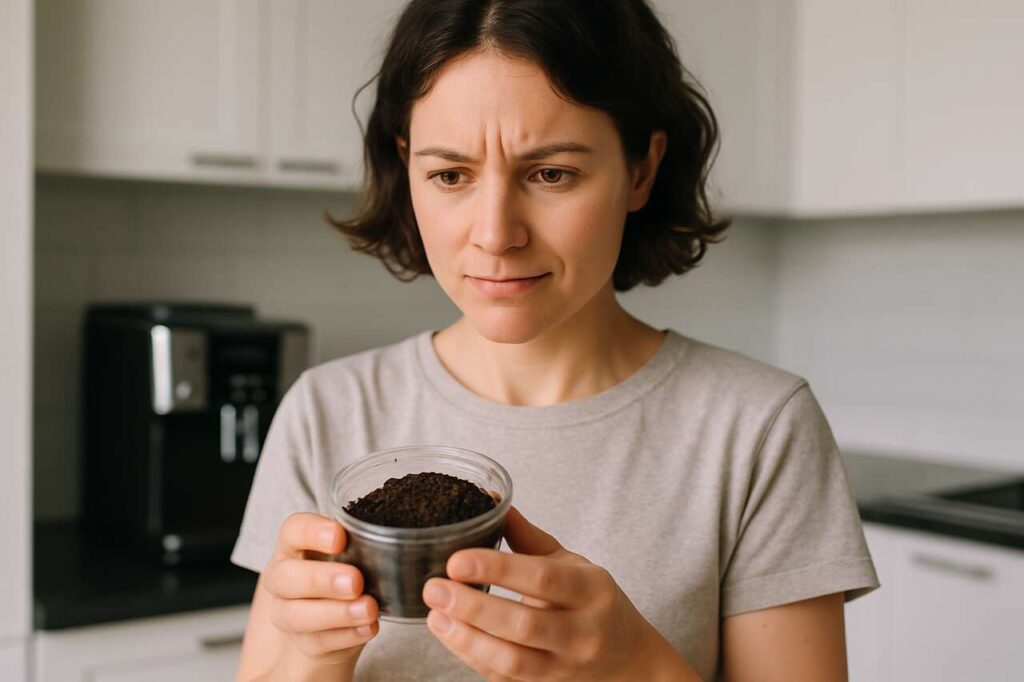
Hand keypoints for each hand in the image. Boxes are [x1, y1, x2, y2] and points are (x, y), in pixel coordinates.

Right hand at [261, 512, 379, 665]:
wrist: (335, 619)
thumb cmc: (345, 569)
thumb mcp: (351, 550)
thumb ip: (359, 542)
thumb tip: (391, 537)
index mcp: (293, 545)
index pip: (293, 530)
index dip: (312, 532)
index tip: (340, 538)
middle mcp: (281, 578)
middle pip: (285, 576)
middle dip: (322, 579)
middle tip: (355, 581)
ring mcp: (286, 612)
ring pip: (298, 615)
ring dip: (337, 613)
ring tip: (369, 609)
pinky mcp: (303, 641)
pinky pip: (319, 642)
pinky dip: (347, 636)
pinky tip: (368, 628)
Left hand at [421, 505, 676, 680]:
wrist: (630, 661)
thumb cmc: (595, 602)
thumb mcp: (573, 564)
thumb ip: (530, 539)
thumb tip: (491, 502)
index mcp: (591, 590)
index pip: (541, 578)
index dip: (496, 569)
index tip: (456, 560)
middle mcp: (581, 632)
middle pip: (522, 624)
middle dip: (472, 607)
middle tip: (434, 588)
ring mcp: (565, 667)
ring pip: (512, 660)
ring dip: (467, 638)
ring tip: (435, 616)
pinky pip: (505, 678)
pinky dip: (473, 658)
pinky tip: (450, 635)